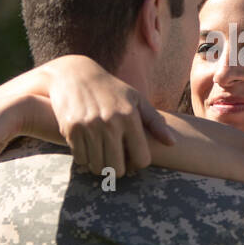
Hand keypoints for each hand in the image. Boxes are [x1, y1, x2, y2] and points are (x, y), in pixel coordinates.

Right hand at [45, 55, 174, 177]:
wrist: (74, 74)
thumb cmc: (111, 90)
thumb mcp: (136, 100)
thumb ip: (155, 122)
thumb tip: (172, 143)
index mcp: (129, 117)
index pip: (141, 159)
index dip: (139, 162)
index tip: (133, 156)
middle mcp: (110, 123)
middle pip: (118, 169)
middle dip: (119, 169)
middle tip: (116, 160)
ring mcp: (89, 127)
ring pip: (98, 167)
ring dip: (101, 165)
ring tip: (102, 153)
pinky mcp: (71, 129)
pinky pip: (81, 159)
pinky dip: (85, 158)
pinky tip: (88, 146)